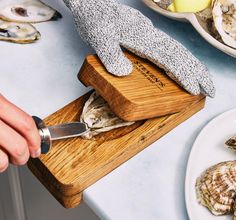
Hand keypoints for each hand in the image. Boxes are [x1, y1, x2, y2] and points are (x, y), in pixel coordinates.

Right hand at [0, 94, 40, 172]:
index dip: (35, 139)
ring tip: (3, 158)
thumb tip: (26, 128)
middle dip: (24, 156)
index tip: (37, 147)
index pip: (25, 124)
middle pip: (18, 146)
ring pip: (2, 161)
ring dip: (5, 164)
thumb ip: (7, 111)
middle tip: (23, 157)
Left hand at [63, 0, 214, 96]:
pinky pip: (169, 50)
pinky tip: (182, 69)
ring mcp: (150, 35)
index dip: (182, 74)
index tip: (194, 89)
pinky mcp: (147, 36)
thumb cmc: (95, 20)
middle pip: (180, 54)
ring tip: (203, 81)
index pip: (168, 58)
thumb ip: (110, 55)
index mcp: (141, 37)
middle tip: (210, 90)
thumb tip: (124, 73)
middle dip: (197, 72)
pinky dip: (180, 61)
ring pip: (178, 51)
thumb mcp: (98, 38)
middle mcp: (150, 35)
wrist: (92, 5)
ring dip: (193, 67)